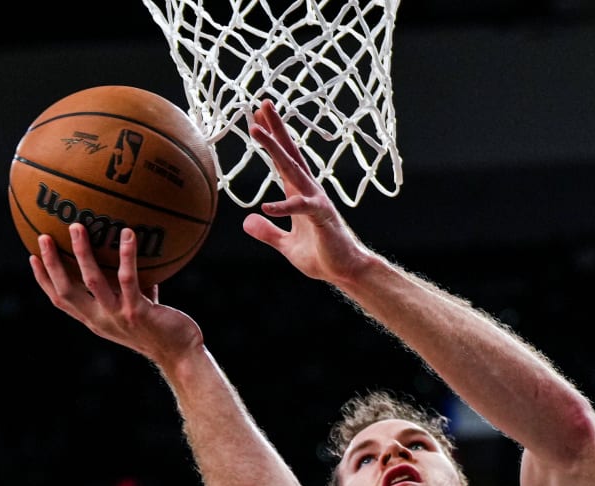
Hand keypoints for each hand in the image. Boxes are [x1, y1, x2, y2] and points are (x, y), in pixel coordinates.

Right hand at [30, 223, 203, 363]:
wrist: (181, 356)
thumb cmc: (161, 330)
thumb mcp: (136, 308)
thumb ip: (129, 287)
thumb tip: (129, 255)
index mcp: (95, 320)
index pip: (61, 300)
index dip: (44, 280)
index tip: (33, 257)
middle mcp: (101, 320)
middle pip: (66, 291)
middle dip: (52, 264)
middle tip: (43, 236)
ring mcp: (118, 317)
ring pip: (92, 281)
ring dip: (82, 253)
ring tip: (76, 227)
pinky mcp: (137, 312)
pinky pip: (129, 279)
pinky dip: (127, 255)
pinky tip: (128, 234)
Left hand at [242, 99, 374, 283]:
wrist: (347, 272)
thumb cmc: (322, 256)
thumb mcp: (286, 245)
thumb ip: (268, 232)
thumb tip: (247, 221)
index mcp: (300, 193)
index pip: (283, 161)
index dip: (271, 139)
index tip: (259, 117)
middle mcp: (309, 191)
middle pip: (288, 154)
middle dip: (275, 130)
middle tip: (261, 104)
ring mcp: (316, 201)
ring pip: (292, 170)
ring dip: (274, 149)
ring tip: (256, 131)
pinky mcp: (322, 217)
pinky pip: (301, 208)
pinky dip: (283, 207)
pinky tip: (266, 206)